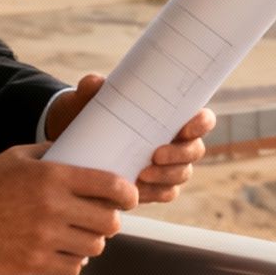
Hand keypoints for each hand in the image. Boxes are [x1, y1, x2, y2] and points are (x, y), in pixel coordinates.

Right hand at [0, 144, 137, 274]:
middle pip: (110, 221)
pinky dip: (74, 262)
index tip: (128, 197)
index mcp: (54, 176)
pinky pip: (72, 268)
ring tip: (82, 236)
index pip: (110, 185)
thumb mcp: (19, 156)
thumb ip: (54, 154)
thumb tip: (82, 152)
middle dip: (111, 220)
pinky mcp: (31, 263)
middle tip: (102, 218)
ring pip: (94, 247)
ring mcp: (43, 238)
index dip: (127, 193)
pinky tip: (67, 254)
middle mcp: (53, 207)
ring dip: (92, 242)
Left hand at [44, 74, 214, 204]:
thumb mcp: (87, 99)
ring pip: (182, 174)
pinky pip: (165, 193)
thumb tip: (93, 81)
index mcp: (169, 114)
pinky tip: (137, 191)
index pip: (201, 118)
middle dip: (180, 154)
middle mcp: (175, 140)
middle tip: (155, 155)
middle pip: (195, 150)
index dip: (202, 123)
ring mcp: (167, 165)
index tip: (186, 128)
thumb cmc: (89, 112)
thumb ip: (90, 88)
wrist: (74, 141)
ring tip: (141, 175)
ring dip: (166, 176)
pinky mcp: (154, 186)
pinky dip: (155, 193)